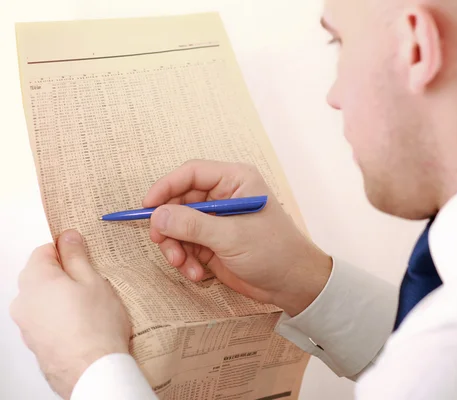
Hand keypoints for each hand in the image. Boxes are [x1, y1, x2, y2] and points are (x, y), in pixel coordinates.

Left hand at [10, 230, 130, 398]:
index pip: (44, 250)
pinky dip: (60, 317)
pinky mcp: (34, 342)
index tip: (84, 255)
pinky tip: (83, 324)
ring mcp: (26, 324)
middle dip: (64, 274)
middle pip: (41, 274)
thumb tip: (68, 237)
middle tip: (92, 282)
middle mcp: (23, 300)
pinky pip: (45, 319)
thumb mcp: (93, 280)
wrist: (92, 370)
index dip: (66, 249)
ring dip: (62, 297)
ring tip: (91, 306)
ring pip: (43, 298)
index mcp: (36, 279)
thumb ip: (77, 256)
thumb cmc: (96, 326)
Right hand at [143, 160, 332, 316]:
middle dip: (169, 225)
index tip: (147, 207)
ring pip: (178, 225)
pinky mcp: (213, 242)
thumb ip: (193, 224)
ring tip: (183, 265)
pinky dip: (185, 260)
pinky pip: (186, 245)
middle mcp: (224, 196)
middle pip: (179, 200)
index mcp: (235, 180)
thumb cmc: (273, 251)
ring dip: (176, 247)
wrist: (293, 284)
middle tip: (163, 244)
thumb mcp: (231, 236)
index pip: (191, 173)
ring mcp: (217, 220)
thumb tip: (157, 214)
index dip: (165, 187)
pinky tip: (196, 274)